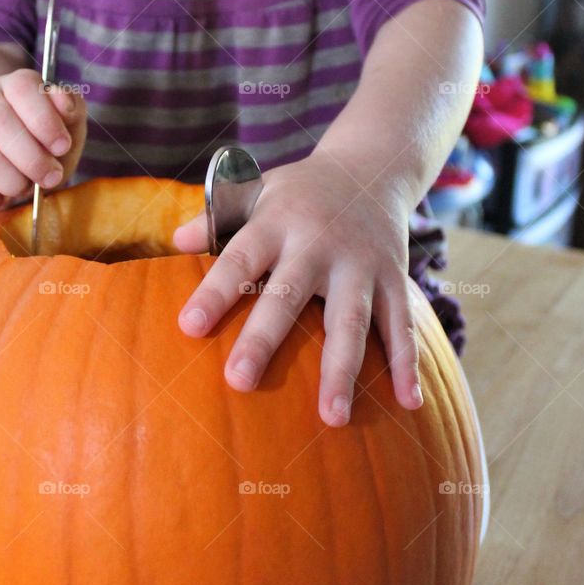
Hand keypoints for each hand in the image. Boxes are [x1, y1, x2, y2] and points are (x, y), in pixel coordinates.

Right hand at [0, 68, 87, 216]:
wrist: (14, 161)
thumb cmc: (44, 141)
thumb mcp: (67, 124)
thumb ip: (71, 109)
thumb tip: (64, 103)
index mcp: (15, 86)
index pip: (22, 87)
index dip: (44, 119)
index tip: (63, 147)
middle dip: (32, 158)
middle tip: (51, 177)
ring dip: (12, 181)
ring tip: (27, 187)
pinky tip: (2, 199)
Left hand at [172, 149, 422, 426]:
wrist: (372, 166)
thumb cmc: (299, 192)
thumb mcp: (257, 192)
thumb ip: (218, 218)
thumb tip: (176, 241)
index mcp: (276, 223)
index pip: (238, 259)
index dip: (214, 292)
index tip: (187, 327)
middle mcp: (318, 243)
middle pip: (288, 295)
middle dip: (264, 339)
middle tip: (239, 382)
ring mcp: (361, 263)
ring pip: (351, 321)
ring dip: (342, 370)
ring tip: (333, 418)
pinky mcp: (395, 278)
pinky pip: (403, 326)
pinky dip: (407, 364)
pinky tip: (407, 404)